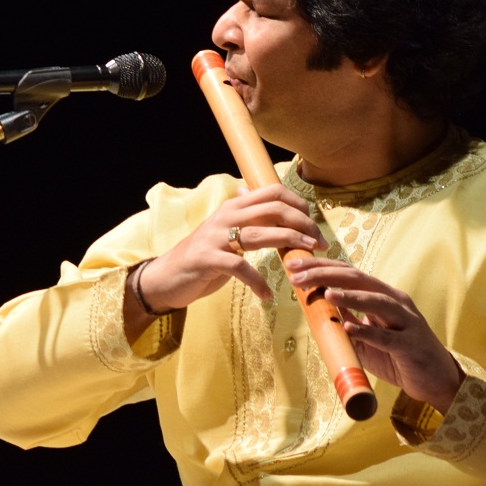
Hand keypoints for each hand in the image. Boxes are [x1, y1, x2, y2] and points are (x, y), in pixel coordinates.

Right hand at [142, 185, 325, 308]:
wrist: (166, 277)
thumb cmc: (202, 258)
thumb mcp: (224, 232)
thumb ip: (244, 217)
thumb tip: (254, 195)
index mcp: (233, 207)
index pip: (273, 192)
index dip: (299, 205)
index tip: (314, 225)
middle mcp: (225, 216)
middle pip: (274, 209)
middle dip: (303, 225)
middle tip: (320, 244)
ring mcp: (215, 237)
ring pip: (261, 233)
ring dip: (290, 246)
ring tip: (305, 261)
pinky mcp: (207, 259)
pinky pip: (240, 266)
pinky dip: (257, 281)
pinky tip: (267, 294)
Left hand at [285, 256, 462, 411]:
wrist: (436, 380)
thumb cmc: (398, 356)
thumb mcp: (366, 336)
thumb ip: (346, 320)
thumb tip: (317, 307)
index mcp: (382, 296)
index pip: (348, 273)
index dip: (321, 266)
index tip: (294, 265)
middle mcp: (395, 302)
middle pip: (358, 279)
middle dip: (326, 274)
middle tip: (298, 274)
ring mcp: (406, 322)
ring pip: (376, 301)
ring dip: (349, 297)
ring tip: (325, 293)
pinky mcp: (410, 345)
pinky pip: (386, 338)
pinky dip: (367, 332)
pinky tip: (347, 327)